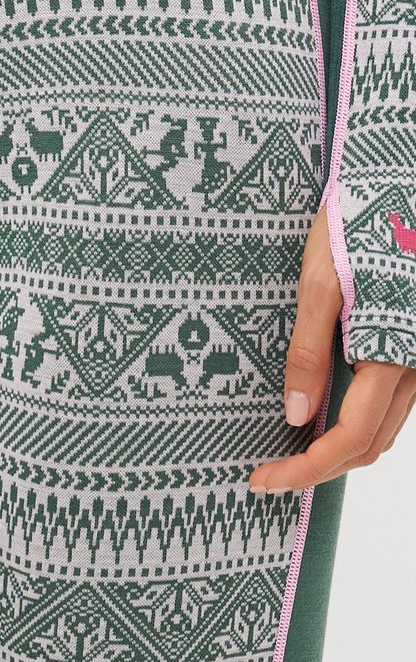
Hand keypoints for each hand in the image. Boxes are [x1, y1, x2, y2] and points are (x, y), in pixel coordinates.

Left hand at [248, 202, 415, 494]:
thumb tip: (296, 415)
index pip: (351, 440)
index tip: (261, 480)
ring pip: (385, 427)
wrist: (400, 181)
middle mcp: (415, 365)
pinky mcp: (413, 342)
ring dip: (341, 448)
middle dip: (321, 467)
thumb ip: (309, 349)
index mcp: (392, 353)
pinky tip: (323, 407)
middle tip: (268, 470)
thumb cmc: (361, 222)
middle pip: (371, 444)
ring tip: (288, 447)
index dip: (307, 470)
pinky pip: (391, 400)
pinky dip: (359, 419)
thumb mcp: (322, 282)